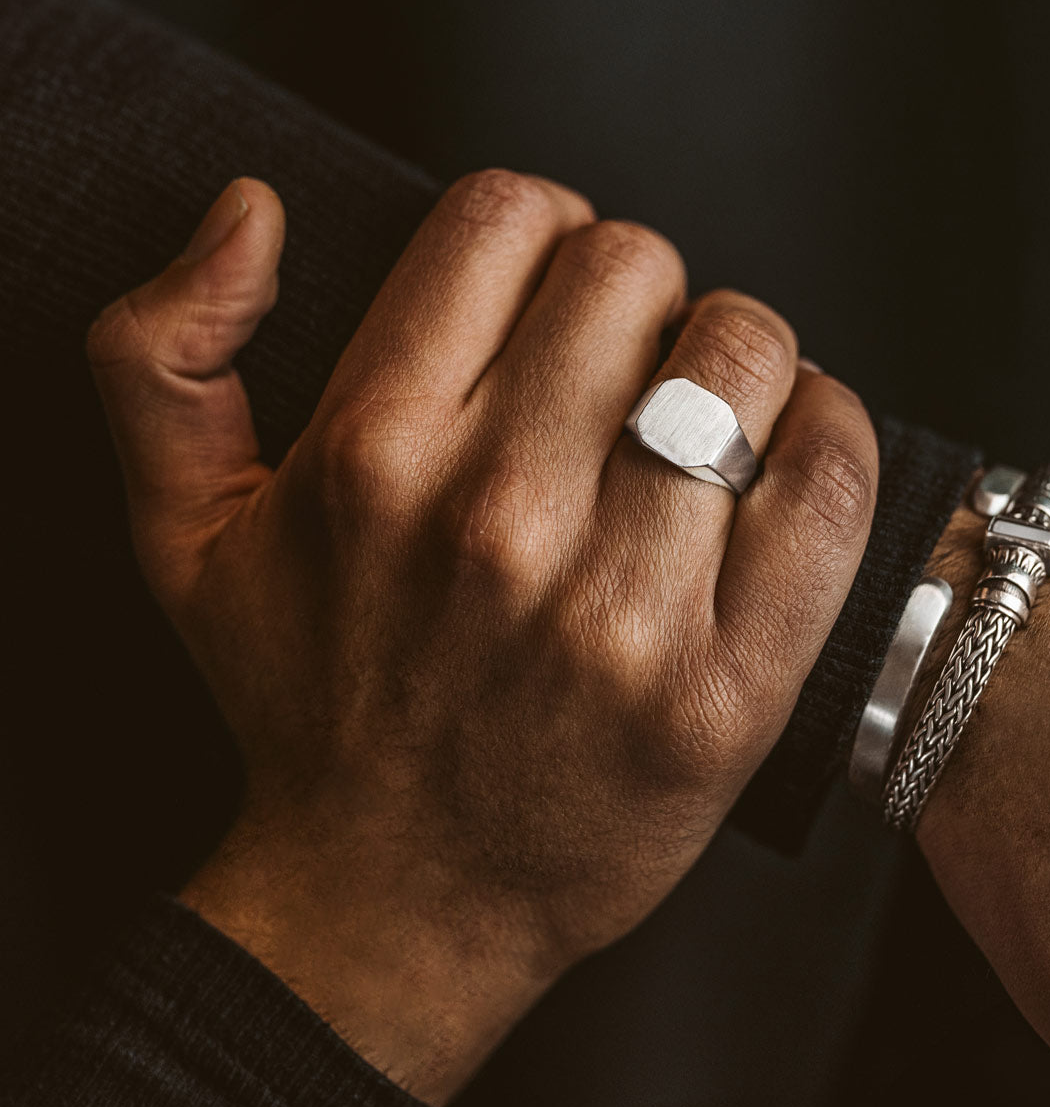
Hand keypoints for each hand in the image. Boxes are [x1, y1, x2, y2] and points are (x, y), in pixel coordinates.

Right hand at [86, 171, 876, 1102]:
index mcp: (372, 454)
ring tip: (708, 413)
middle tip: (629, 362)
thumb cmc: (308, 705)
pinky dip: (829, 431)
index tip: (553, 285)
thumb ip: (162, 355)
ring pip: (742, 353)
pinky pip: (829, 479)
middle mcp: (497, 519)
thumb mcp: (184, 534)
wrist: (402, 895)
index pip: (507, 219)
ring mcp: (620, 606)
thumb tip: (251, 211)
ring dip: (739, 356)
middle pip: (635, 271)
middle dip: (639, 293)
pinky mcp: (725, 688)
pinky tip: (789, 448)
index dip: (545, 228)